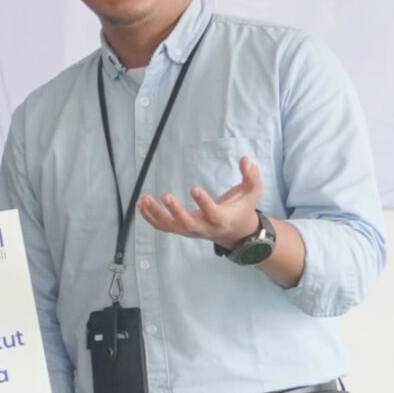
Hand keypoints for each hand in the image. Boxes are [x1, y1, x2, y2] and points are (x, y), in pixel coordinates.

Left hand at [138, 154, 264, 248]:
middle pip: (188, 224)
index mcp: (222, 219)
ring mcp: (192, 231)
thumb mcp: (253, 193)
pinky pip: (164, 227)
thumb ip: (252, 176)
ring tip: (144, 199)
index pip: (213, 213)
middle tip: (165, 195)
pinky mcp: (182, 231)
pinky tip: (140, 204)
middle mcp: (205, 228)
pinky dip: (150, 218)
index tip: (194, 188)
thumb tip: (244, 159)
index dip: (204, 203)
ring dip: (156, 214)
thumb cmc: (243, 209)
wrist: (236, 233)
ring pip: (172, 227)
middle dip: (176, 212)